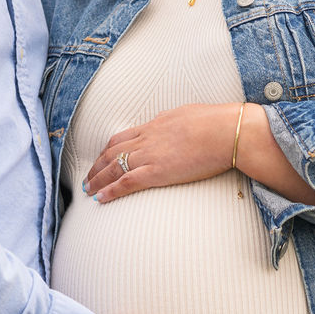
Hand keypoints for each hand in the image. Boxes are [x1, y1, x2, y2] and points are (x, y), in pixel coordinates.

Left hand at [83, 102, 240, 202]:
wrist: (226, 131)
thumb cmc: (217, 123)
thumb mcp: (190, 116)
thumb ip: (176, 123)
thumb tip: (174, 126)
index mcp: (156, 124)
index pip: (123, 136)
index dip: (108, 149)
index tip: (102, 158)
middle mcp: (147, 138)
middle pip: (112, 151)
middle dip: (97, 165)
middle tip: (88, 176)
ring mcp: (150, 155)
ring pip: (114, 167)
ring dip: (97, 179)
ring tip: (88, 189)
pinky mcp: (157, 171)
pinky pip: (126, 182)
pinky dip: (110, 190)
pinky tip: (100, 198)